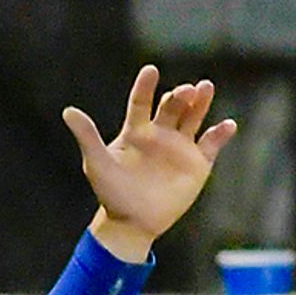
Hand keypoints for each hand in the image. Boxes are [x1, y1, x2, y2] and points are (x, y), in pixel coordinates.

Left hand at [65, 66, 234, 262]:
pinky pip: (212, 143)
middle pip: (172, 107)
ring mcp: (181, 146)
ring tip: (205, 88)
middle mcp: (160, 134)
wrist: (132, 223)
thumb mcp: (96, 163)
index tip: (150, 70)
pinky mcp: (198, 162)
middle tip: (184, 90)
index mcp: (136, 131)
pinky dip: (221, 133)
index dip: (145, 86)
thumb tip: (68, 111)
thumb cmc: (111, 193)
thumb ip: (87, 136)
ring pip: (194, 117)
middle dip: (179, 96)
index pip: (141, 102)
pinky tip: (227, 125)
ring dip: (201, 103)